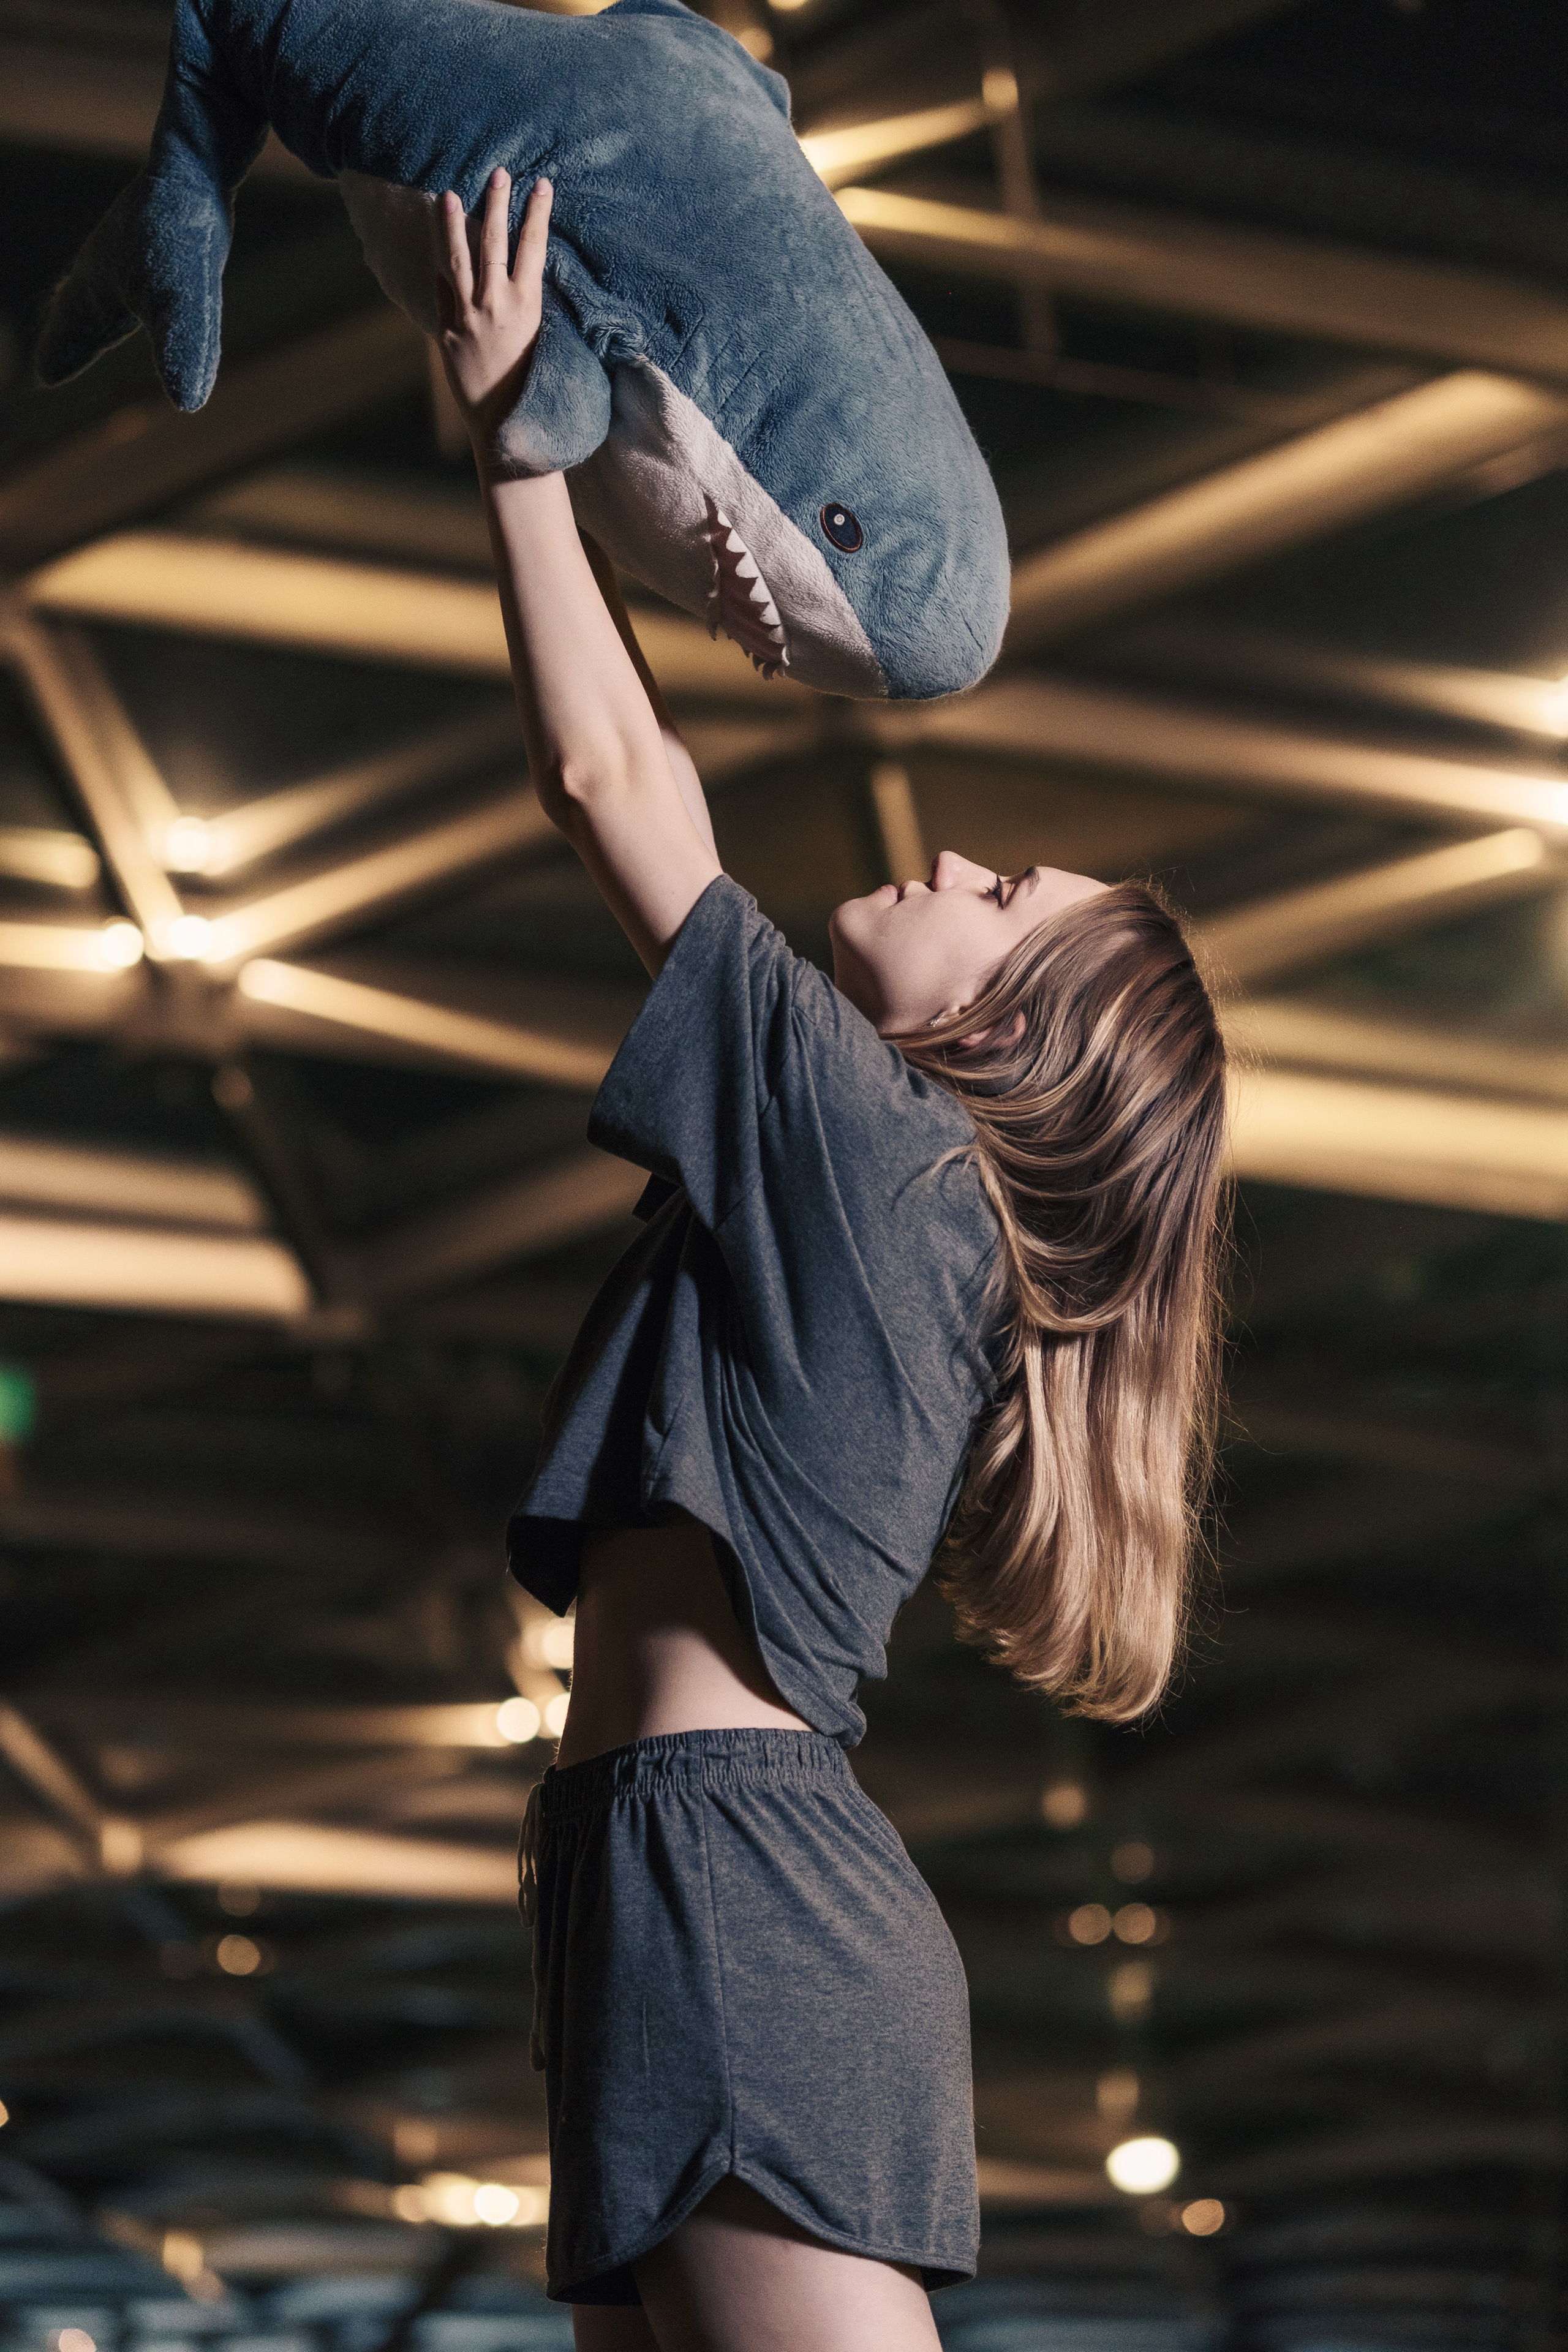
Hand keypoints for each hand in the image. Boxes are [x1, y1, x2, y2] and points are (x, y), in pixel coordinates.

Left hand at [433, 168, 552, 453]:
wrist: (505, 429)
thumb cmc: (535, 391)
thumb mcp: (546, 344)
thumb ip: (533, 307)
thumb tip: (533, 279)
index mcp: (527, 306)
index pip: (533, 247)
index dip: (536, 213)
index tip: (541, 185)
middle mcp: (494, 305)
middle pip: (493, 242)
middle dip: (496, 204)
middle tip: (498, 173)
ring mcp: (466, 316)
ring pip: (456, 259)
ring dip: (453, 224)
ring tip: (448, 194)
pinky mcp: (446, 332)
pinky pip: (441, 291)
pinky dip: (440, 268)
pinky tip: (438, 247)